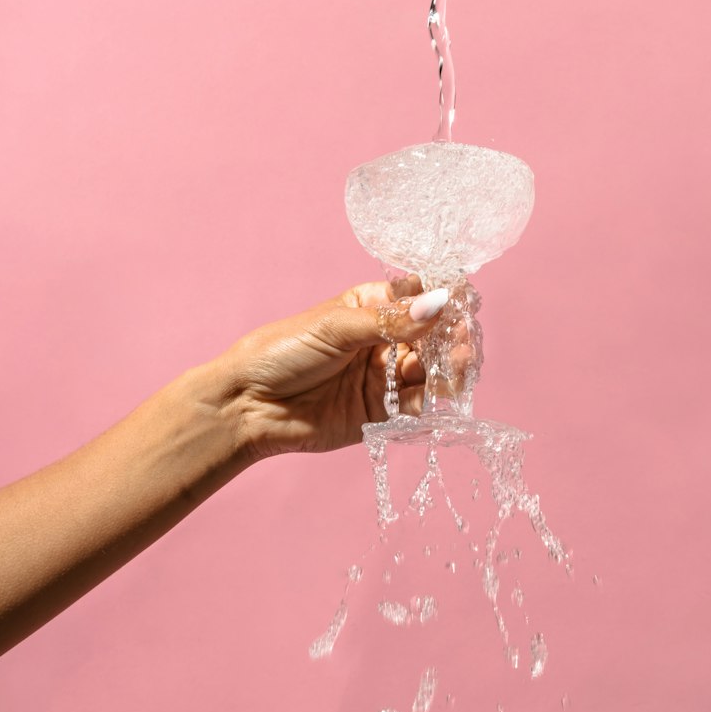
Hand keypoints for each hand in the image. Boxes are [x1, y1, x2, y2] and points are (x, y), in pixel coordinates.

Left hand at [216, 279, 453, 457]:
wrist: (248, 405)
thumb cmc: (283, 351)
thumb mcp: (337, 327)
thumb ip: (390, 321)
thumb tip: (439, 302)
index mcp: (371, 307)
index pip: (417, 297)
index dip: (441, 298)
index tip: (461, 300)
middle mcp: (382, 341)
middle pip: (431, 336)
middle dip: (450, 336)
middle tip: (462, 339)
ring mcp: (383, 378)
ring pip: (429, 370)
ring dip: (448, 367)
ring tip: (458, 365)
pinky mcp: (380, 413)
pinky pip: (415, 406)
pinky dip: (431, 400)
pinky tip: (439, 393)